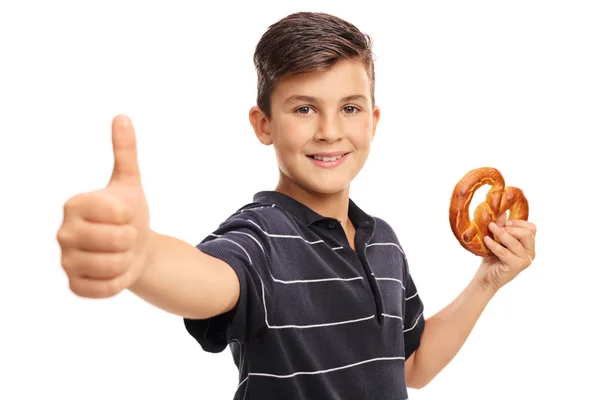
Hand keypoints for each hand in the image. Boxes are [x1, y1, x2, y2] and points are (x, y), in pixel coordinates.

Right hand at [57, 115, 150, 297]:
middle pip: (117, 241)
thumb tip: (122, 116)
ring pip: (113, 266)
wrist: (132, 248)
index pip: (117, 213)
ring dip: (127, 260)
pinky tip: (114, 270)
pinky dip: (119, 281)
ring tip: (120, 252)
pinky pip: (106, 289)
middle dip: (131, 239)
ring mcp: (66, 261)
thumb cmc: (128, 213)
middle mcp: (63, 232)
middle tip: (124, 235)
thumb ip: (125, 151)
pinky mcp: (74, 285)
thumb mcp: (129, 182)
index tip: (124, 214)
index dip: (131, 215)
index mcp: (75, 204)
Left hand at [476, 213, 536, 290]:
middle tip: (496, 227)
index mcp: (528, 244)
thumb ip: (501, 226)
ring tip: (490, 228)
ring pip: (516, 242)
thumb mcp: (496, 239)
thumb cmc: (492, 257)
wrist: (486, 276)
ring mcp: (525, 260)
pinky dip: (494, 245)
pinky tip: (486, 240)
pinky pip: (505, 252)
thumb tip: (502, 212)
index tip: (505, 222)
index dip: (518, 222)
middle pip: (528, 233)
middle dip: (511, 227)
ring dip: (501, 234)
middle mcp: (530, 252)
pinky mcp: (516, 266)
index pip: (532, 228)